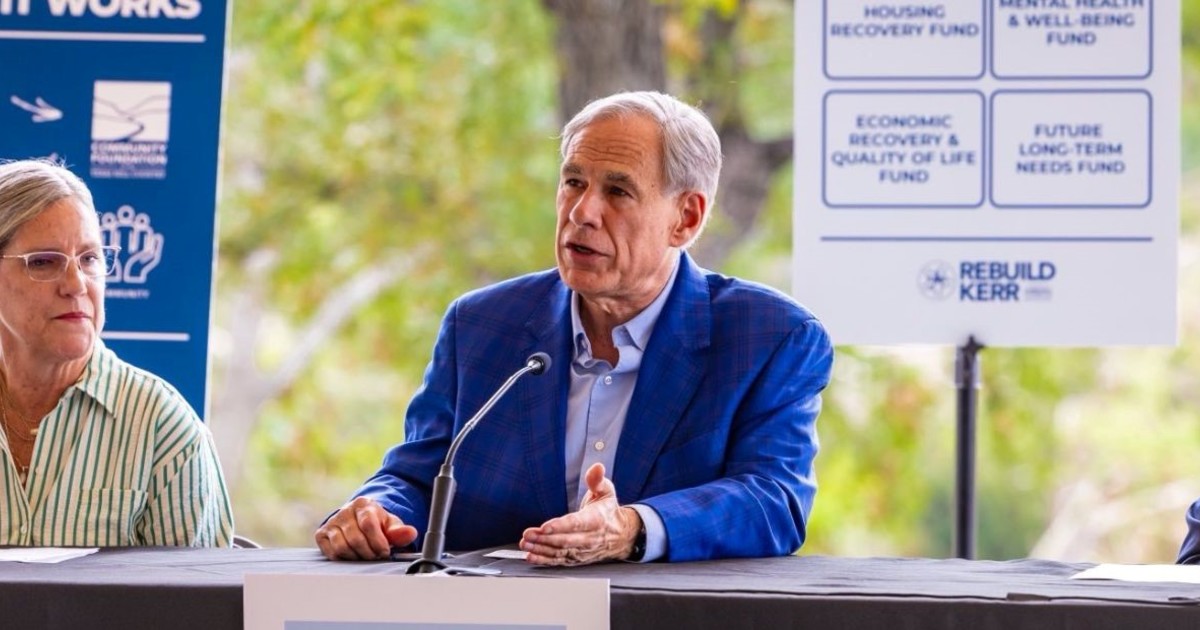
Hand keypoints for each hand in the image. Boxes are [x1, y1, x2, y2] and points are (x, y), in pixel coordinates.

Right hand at [314, 497, 417, 559]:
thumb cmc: (376, 523)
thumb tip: (411, 533)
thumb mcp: (390, 525)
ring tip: (365, 555)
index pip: (368, 525)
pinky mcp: (321, 534)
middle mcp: (344, 511)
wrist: (358, 521)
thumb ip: (400, 531)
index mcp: (363, 504)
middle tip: (375, 555)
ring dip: (357, 556)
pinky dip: (344, 558)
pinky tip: (353, 554)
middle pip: (356, 539)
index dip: (378, 542)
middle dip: (369, 552)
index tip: (384, 551)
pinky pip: (331, 552)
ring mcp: (331, 522)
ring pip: (342, 547)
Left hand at [519, 463, 641, 565]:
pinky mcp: (576, 558)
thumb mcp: (606, 492)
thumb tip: (597, 468)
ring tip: (526, 544)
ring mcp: (582, 550)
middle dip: (544, 538)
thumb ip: (597, 480)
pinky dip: (544, 560)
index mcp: (596, 520)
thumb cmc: (608, 512)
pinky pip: (559, 561)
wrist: (621, 535)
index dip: (560, 526)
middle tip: (528, 534)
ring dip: (541, 549)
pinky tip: (531, 556)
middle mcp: (589, 538)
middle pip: (565, 540)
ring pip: (560, 552)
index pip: (576, 523)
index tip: (545, 526)